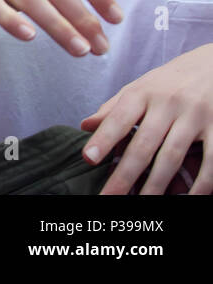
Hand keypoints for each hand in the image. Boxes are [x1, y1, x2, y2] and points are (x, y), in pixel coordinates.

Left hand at [81, 43, 212, 194]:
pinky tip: (189, 198)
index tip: (88, 159)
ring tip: (143, 203)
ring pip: (173, 156)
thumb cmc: (172, 80)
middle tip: (110, 197)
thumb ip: (114, 108)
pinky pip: (211, 160)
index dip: (103, 138)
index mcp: (142, 92)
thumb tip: (84, 125)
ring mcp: (195, 115)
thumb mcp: (140, 86)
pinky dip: (201, 183)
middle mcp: (167, 103)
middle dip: (125, 174)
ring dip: (157, 184)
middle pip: (144, 144)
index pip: (119, 117)